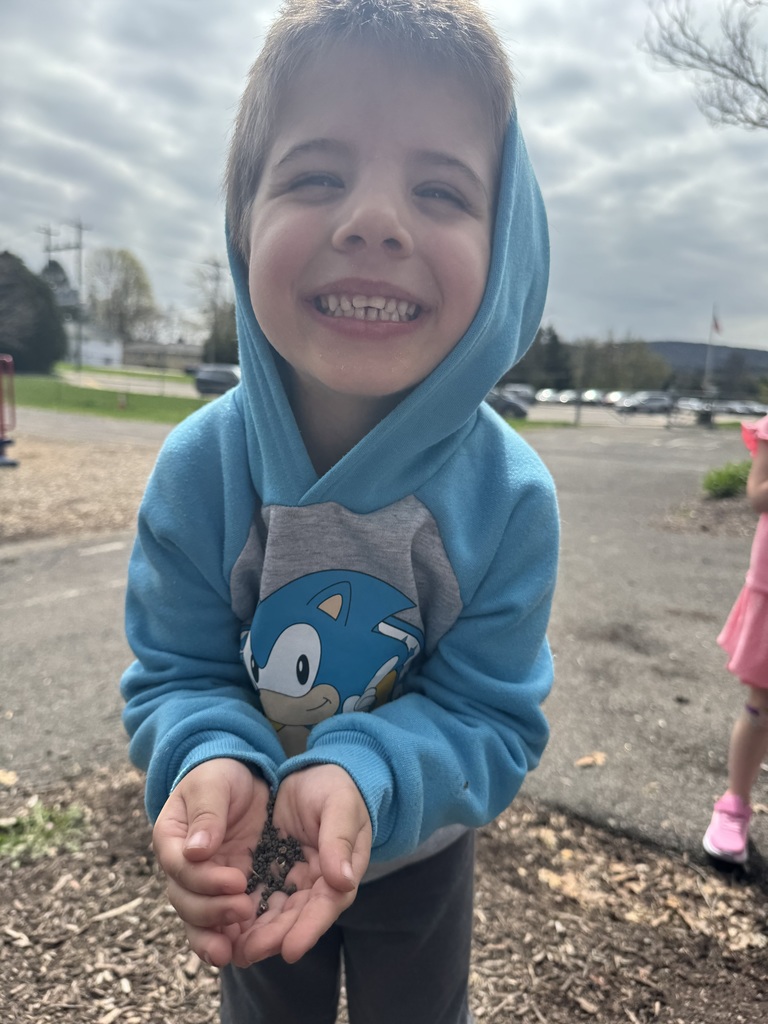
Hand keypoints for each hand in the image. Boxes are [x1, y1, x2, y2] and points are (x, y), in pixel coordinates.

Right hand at [152, 758, 269, 966]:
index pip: (179, 867)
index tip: (237, 880)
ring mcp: (201, 882)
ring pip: (196, 919)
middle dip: (212, 909)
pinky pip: (216, 923)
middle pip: (184, 900)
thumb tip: (196, 851)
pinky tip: (238, 953)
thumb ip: (207, 814)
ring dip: (212, 935)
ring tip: (234, 950)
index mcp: (171, 837)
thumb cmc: (220, 775)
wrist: (239, 779)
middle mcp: (180, 866)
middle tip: (244, 907)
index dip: (205, 879)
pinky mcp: (222, 892)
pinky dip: (224, 939)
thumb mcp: (214, 784)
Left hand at [233, 764, 371, 965]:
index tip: (290, 950)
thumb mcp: (340, 806)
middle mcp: (313, 886)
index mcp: (339, 872)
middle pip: (293, 920)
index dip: (309, 929)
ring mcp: (287, 882)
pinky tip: (217, 928)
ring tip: (229, 949)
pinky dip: (235, 915)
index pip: (326, 906)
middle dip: (271, 938)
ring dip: (251, 934)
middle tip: (247, 952)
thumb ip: (339, 840)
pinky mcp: (264, 874)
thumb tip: (343, 881)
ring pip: (269, 916)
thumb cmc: (335, 789)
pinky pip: (250, 899)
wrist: (314, 775)